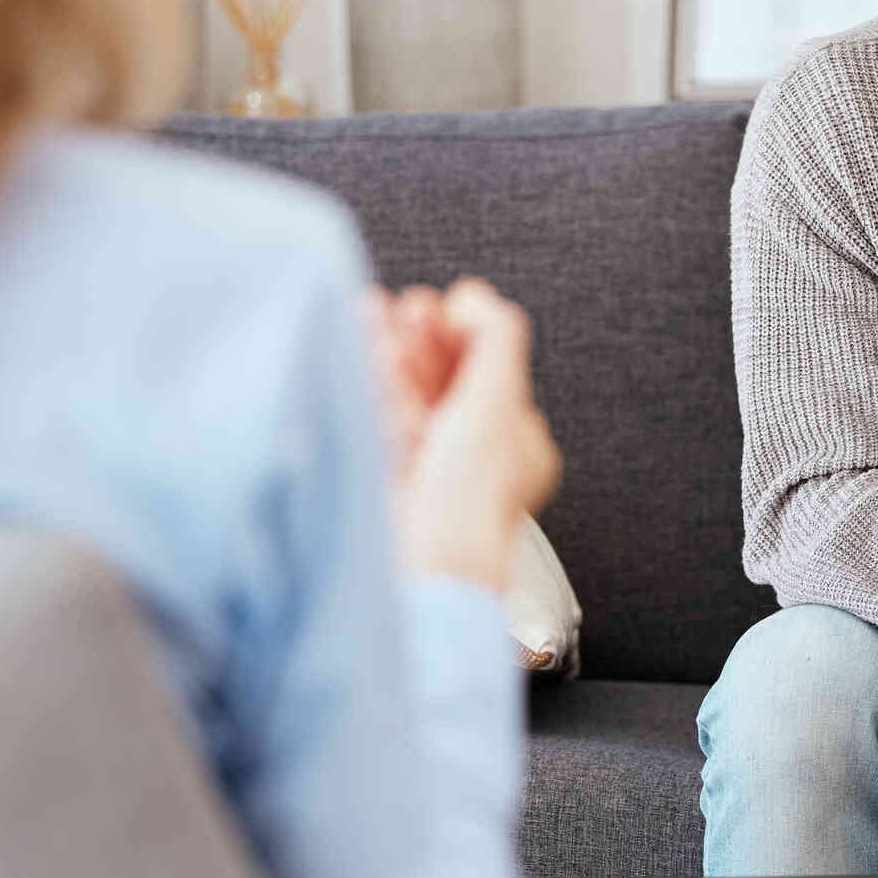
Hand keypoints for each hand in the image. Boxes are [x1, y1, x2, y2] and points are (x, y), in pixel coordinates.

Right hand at [364, 278, 561, 591]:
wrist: (419, 578)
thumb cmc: (465, 507)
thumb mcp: (494, 405)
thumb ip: (494, 340)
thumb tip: (476, 298)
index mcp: (517, 448)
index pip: (492, 376)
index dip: (466, 335)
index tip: (443, 305)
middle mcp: (474, 462)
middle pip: (446, 384)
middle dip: (422, 339)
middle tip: (405, 305)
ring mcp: (426, 475)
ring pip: (407, 400)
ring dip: (391, 351)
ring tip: (373, 310)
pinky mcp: (384, 485)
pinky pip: (378, 422)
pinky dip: (369, 381)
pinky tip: (360, 347)